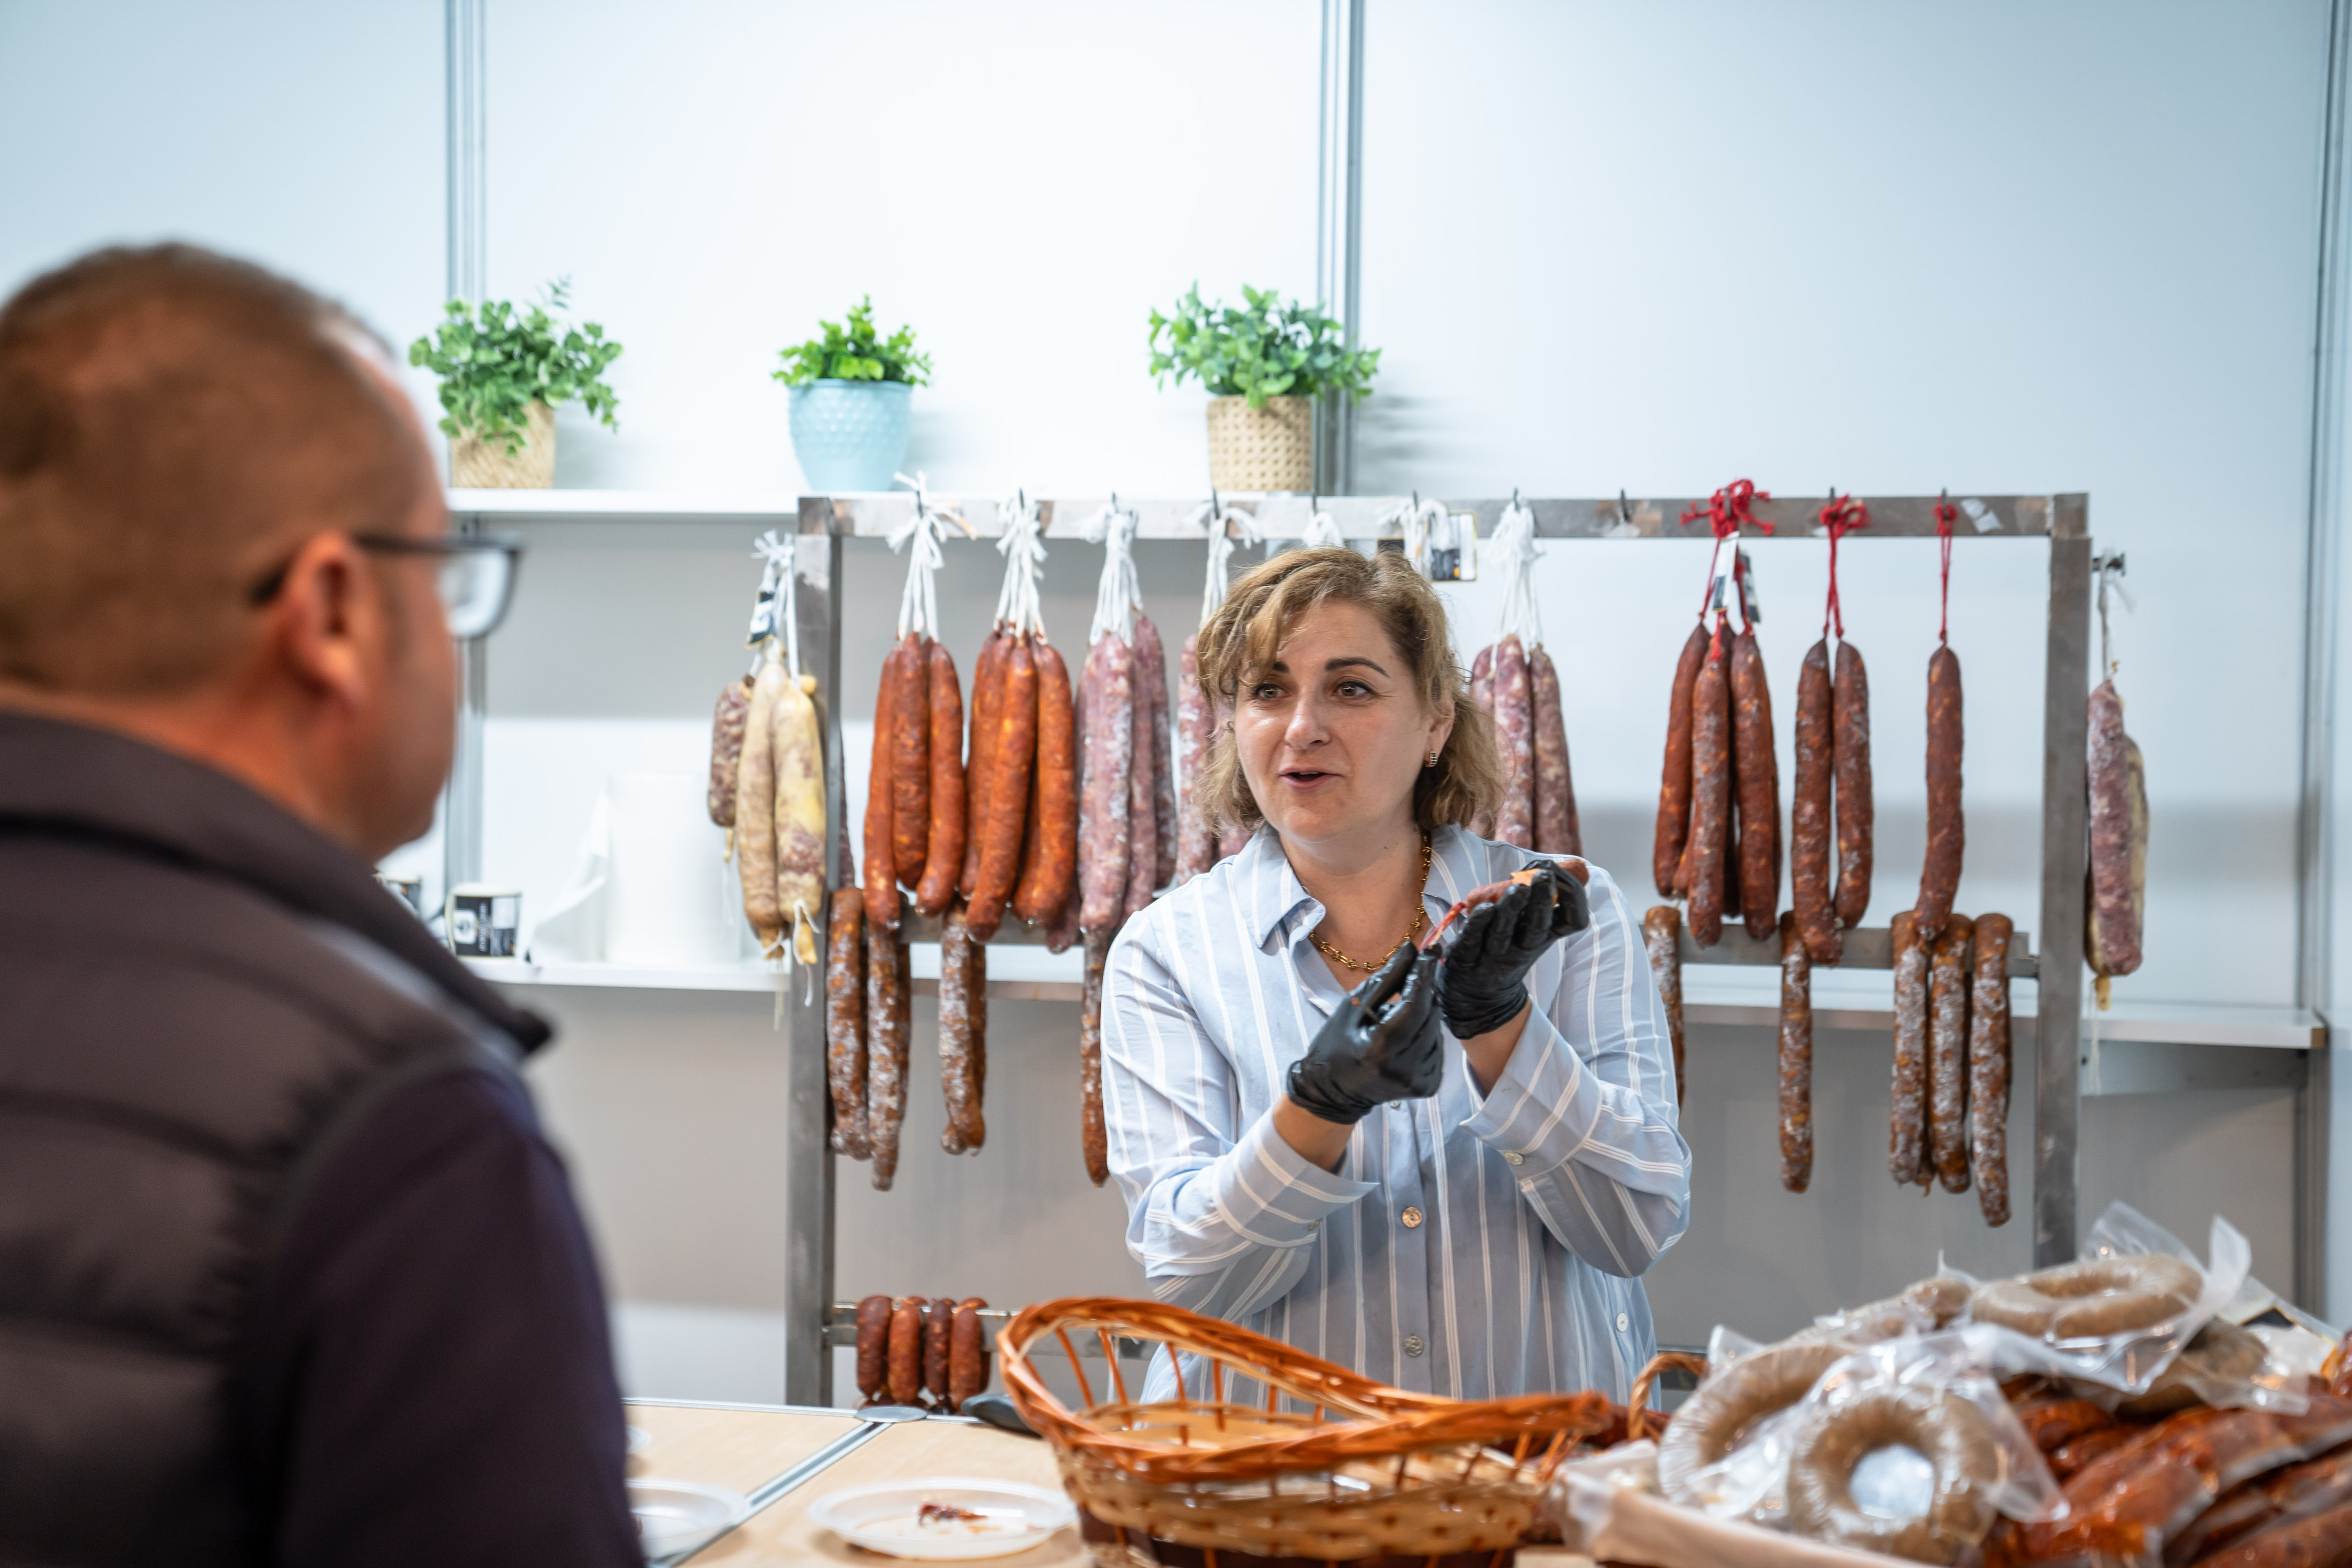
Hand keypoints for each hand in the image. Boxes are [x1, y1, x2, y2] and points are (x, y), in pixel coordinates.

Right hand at [1285, 941, 1443, 1124]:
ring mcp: (1418, 1081)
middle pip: (1431, 1015)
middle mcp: (1403, 1069)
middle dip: (1423, 993)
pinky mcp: (1428, 1087)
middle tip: (1407, 984)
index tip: (1431, 951)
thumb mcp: (1354, 1007)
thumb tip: (1411, 948)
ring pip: (1437, 1030)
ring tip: (1396, 1019)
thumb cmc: (1335, 1045)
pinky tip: (1406, 1036)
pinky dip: (1426, 1034)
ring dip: (1423, 1015)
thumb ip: (1386, 978)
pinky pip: (1437, 1047)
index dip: (1424, 974)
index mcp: (1379, 1049)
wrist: (1334, 1092)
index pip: (1414, 1004)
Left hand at [1437, 860, 1589, 1040]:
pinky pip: (1472, 940)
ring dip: (1513, 909)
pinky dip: (1479, 924)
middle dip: (1543, 900)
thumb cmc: (1506, 947)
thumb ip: (1536, 899)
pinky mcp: (1465, 959)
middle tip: (1546, 876)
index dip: (1573, 897)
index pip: (1572, 921)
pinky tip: (1485, 907)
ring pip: (1505, 932)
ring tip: (1519, 887)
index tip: (1560, 872)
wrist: (1477, 996)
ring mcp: (1493, 955)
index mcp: (1544, 937)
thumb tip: (1550, 863)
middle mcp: (1523, 949)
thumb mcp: (1529, 927)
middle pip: (1538, 927)